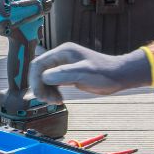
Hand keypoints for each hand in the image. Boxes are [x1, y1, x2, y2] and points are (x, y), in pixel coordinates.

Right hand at [28, 43, 151, 104]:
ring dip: (45, 91)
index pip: (38, 64)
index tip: (40, 95)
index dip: (35, 80)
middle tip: (48, 101)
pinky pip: (52, 82)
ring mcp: (64, 65)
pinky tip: (59, 99)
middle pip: (39, 71)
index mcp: (63, 52)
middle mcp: (61, 56)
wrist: (118, 76)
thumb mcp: (84, 73)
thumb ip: (64, 74)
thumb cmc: (104, 73)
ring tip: (55, 101)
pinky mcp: (68, 74)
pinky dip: (52, 92)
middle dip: (40, 87)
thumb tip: (44, 77)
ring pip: (44, 78)